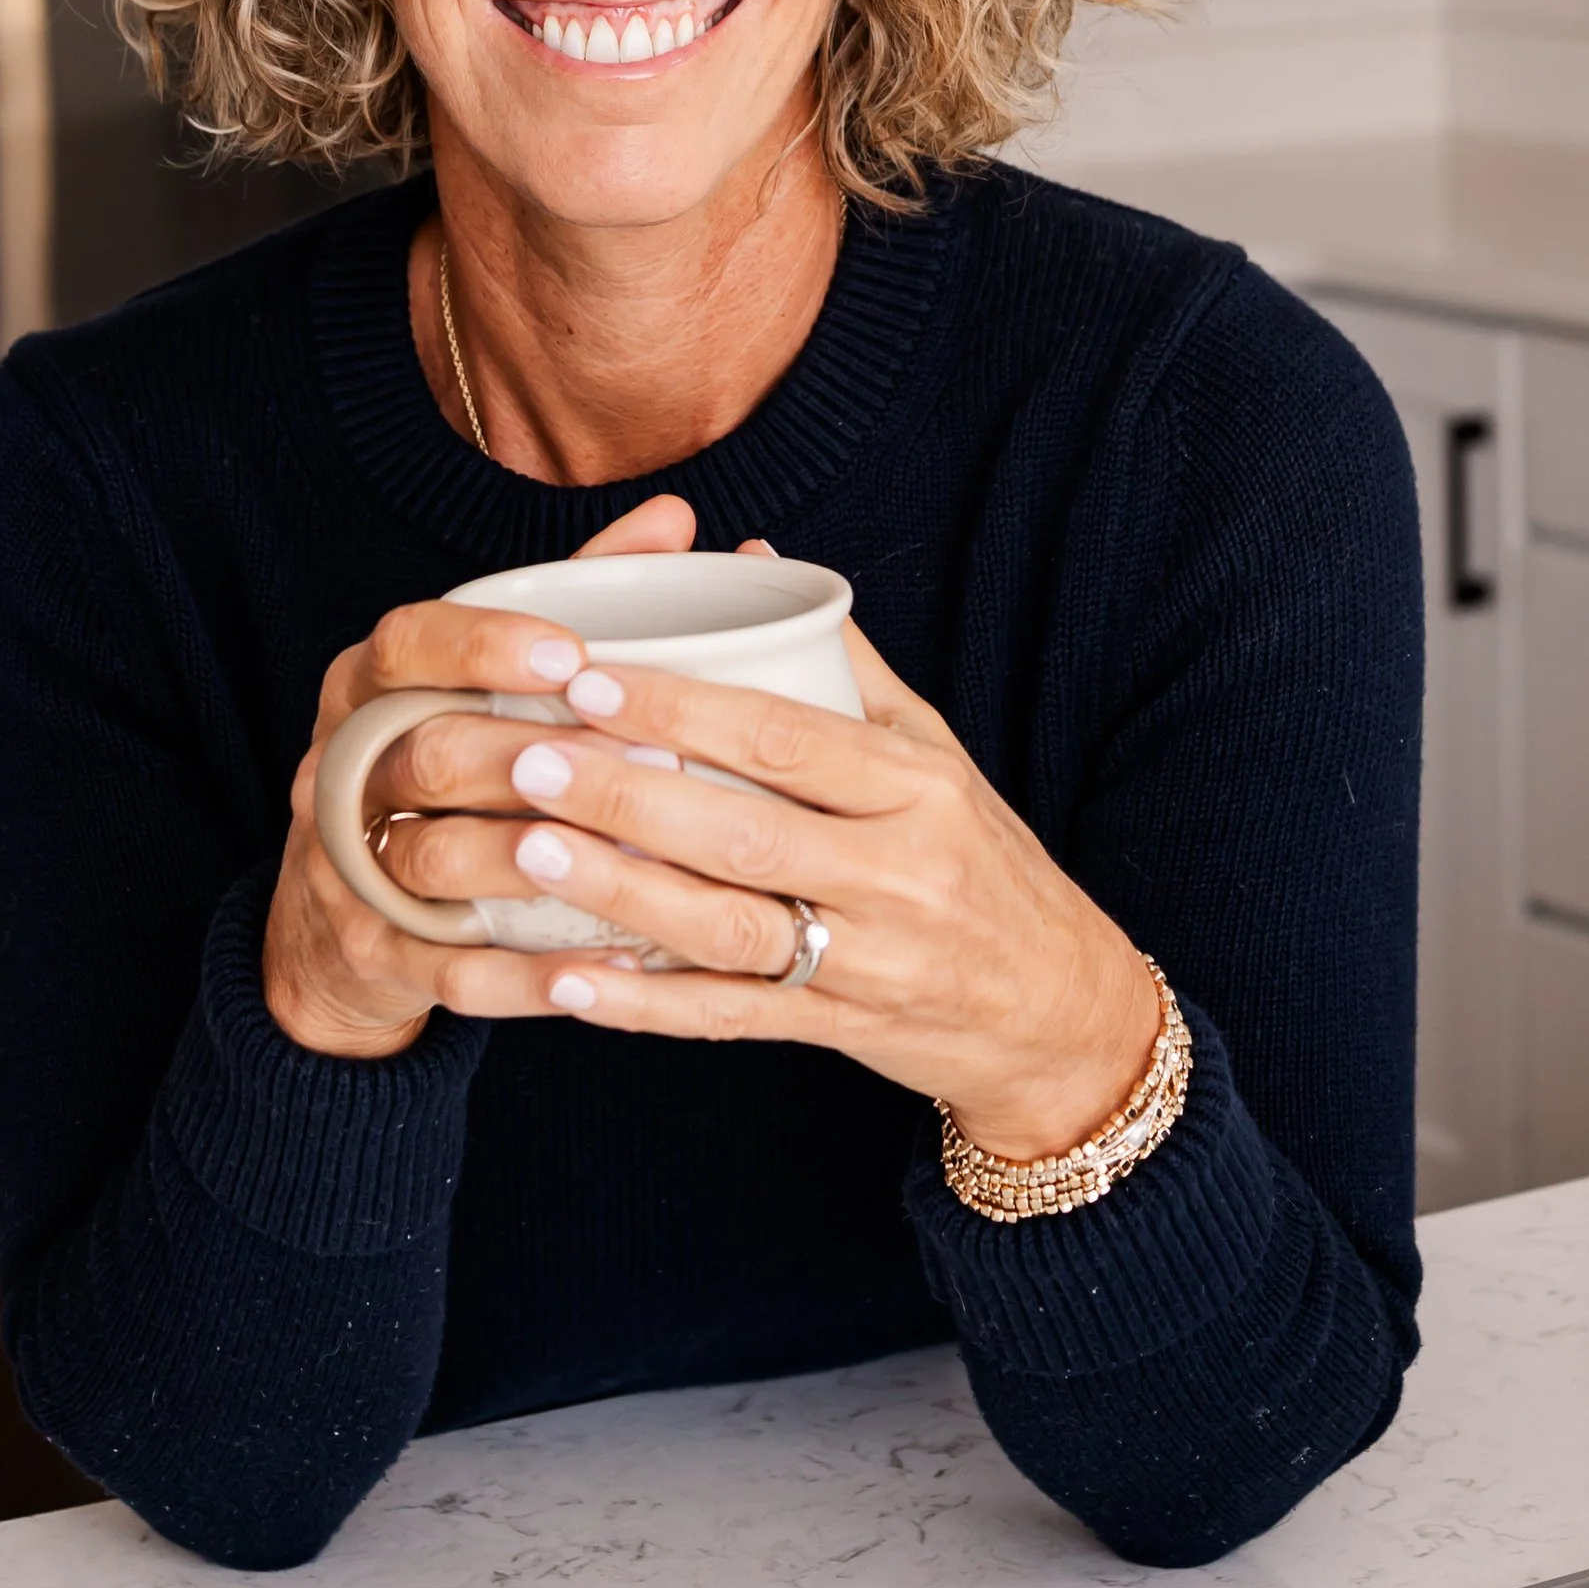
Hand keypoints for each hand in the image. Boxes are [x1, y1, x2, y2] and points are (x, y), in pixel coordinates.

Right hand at [264, 494, 696, 1060]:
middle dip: (535, 758)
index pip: (405, 643)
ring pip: (432, 859)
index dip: (483, 645)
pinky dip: (527, 978)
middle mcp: (342, 768)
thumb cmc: (446, 770)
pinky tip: (606, 974)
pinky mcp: (372, 954)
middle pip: (426, 753)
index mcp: (367, 688)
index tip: (571, 653)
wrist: (344, 923)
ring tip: (634, 865)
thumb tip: (676, 515)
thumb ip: (575, 595)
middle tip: (648, 766)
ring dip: (534, 863)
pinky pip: (448, 972)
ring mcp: (346, 867)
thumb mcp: (484, 679)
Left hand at [471, 608, 1162, 1161]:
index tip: (588, 677)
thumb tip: (750, 556)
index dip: (682, 709)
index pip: (786, 737)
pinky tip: (565, 980)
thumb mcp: (932, 751)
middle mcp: (899, 873)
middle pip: (744, 832)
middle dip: (627, 795)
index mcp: (918, 787)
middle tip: (527, 758)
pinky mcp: (839, 1031)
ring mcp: (869, 962)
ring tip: (528, 851)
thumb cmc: (979, 858)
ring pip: (728, 928)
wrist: (1061, 1008)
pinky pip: (729, 1018)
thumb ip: (839, 660)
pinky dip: (644, 1004)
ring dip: (620, 893)